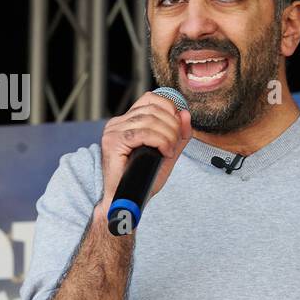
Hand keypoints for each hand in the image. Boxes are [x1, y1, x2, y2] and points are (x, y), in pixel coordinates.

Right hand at [95, 91, 192, 221]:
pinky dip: (160, 141)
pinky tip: (164, 152)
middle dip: (172, 125)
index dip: (169, 107)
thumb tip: (185, 114)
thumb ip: (178, 135)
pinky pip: (142, 133)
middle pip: (153, 108)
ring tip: (169, 151)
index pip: (150, 99)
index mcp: (127, 121)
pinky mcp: (113, 142)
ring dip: (168, 135)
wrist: (125, 200)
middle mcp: (118, 123)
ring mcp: (113, 131)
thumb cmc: (142, 180)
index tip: (178, 127)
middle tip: (175, 145)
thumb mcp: (166, 153)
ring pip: (149, 120)